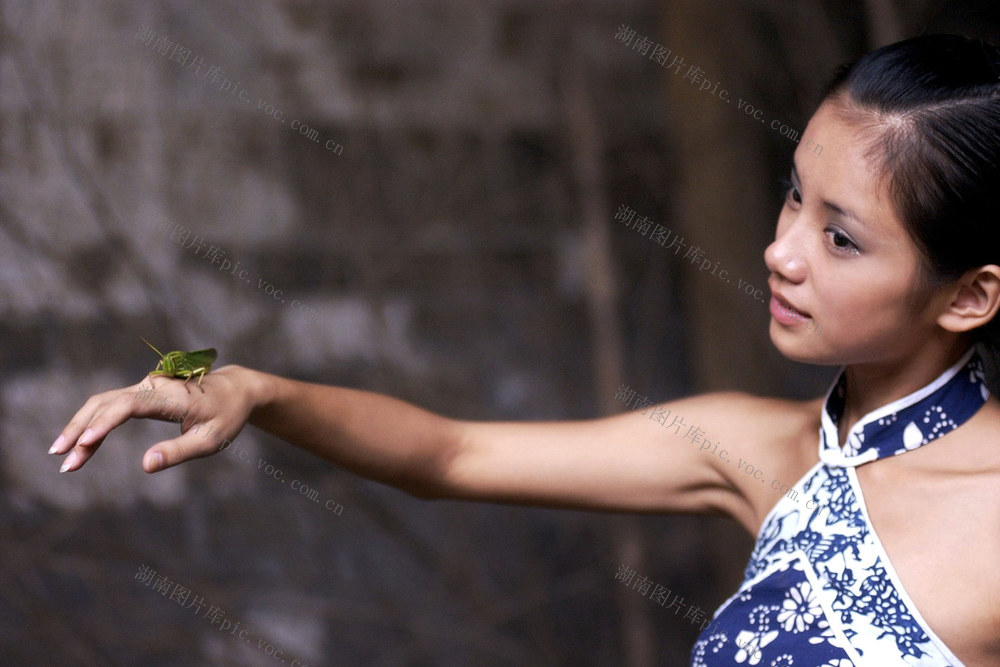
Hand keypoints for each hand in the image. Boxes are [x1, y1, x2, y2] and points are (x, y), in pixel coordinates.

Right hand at [50, 365, 261, 472]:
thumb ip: (178, 452)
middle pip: (106, 403)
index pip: (129, 405)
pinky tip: (81, 444)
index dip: (105, 423)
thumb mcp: (211, 440)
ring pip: (103, 403)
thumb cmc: (226, 416)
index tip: (85, 443)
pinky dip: (93, 423)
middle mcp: (153, 385)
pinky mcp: (142, 392)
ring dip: (81, 427)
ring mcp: (145, 386)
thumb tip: (145, 466)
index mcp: (172, 396)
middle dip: (82, 431)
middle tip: (64, 462)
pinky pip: (110, 405)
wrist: (236, 390)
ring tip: (63, 456)